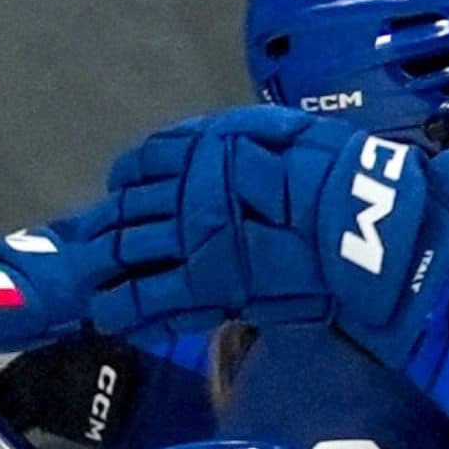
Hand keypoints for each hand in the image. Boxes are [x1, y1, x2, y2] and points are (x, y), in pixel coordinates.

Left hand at [77, 106, 448, 364]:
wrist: (358, 219)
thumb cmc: (337, 174)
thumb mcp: (292, 133)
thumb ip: (258, 139)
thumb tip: (246, 142)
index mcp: (206, 148)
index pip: (147, 160)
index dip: (131, 177)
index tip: (124, 190)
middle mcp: (187, 191)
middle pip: (128, 209)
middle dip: (108, 229)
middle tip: (92, 246)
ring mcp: (191, 240)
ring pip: (128, 252)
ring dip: (104, 268)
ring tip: (90, 284)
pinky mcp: (203, 286)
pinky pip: (152, 297)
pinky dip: (125, 308)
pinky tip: (108, 314)